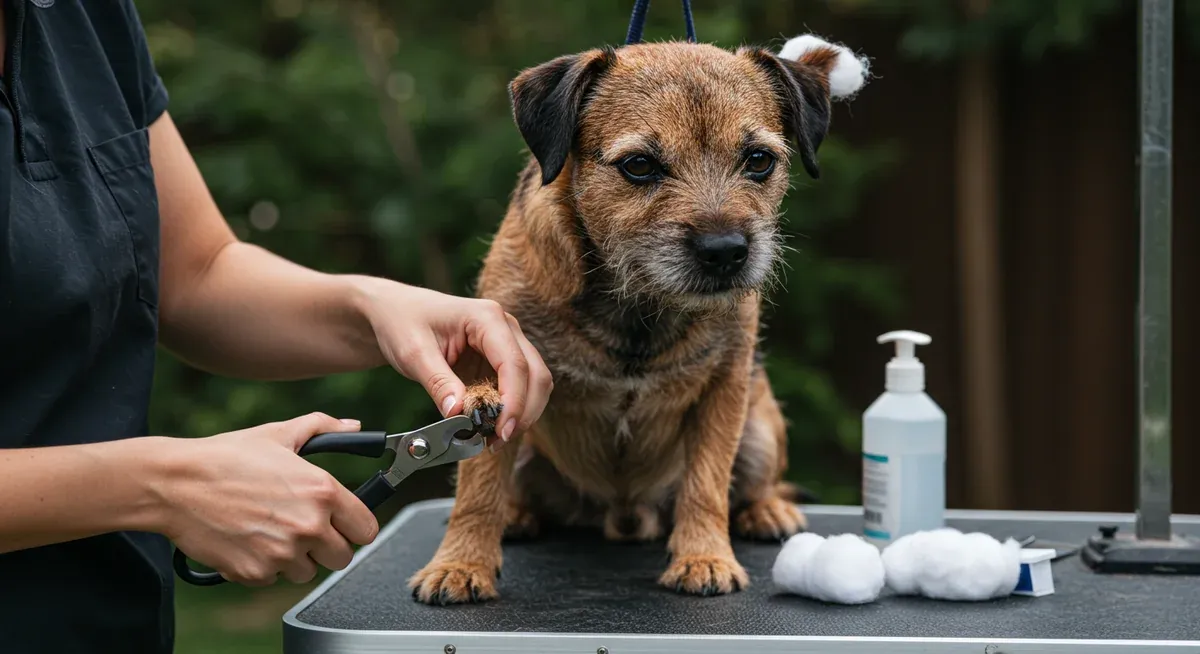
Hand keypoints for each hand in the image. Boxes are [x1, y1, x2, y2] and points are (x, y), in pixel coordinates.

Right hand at [161, 413, 378, 585]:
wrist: (176, 483)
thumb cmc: (227, 456)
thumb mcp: (279, 434)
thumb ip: (323, 427)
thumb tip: (355, 427)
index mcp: (323, 492)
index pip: (367, 530)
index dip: (354, 526)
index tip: (342, 524)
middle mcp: (309, 526)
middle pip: (343, 557)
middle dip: (327, 546)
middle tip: (304, 529)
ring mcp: (282, 553)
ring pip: (308, 572)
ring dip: (295, 558)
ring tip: (270, 530)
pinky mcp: (255, 573)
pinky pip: (273, 579)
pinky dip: (264, 566)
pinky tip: (248, 540)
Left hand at [356, 279, 552, 443]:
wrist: (396, 312)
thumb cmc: (404, 322)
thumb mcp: (414, 353)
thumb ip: (438, 383)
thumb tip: (459, 414)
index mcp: (487, 318)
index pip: (514, 364)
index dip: (514, 401)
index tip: (501, 431)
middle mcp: (505, 327)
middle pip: (535, 374)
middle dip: (523, 412)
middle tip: (498, 441)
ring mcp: (507, 343)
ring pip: (534, 383)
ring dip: (521, 414)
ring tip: (493, 438)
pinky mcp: (500, 360)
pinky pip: (519, 387)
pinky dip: (510, 410)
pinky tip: (490, 426)